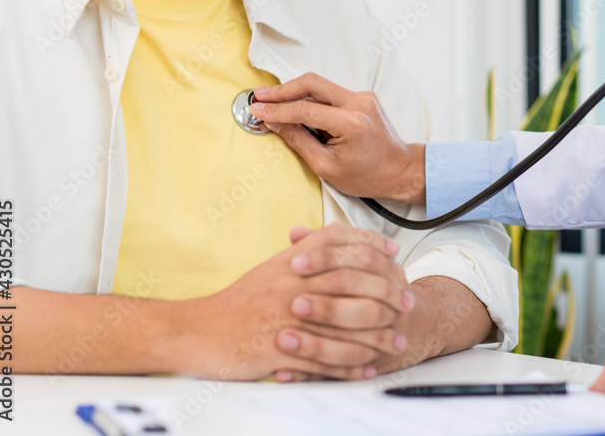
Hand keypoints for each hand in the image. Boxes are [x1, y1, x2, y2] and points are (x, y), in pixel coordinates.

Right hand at [184, 223, 412, 380]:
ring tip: (397, 342)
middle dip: (386, 294)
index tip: (394, 255)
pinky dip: (349, 366)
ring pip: (343, 324)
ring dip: (376, 336)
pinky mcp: (277, 349)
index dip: (371, 247)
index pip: (339, 244)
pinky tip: (368, 369)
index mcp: (290, 263)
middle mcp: (290, 284)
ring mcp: (284, 317)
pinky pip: (323, 360)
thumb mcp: (272, 268)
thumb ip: (305, 252)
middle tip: (408, 304)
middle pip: (351, 282)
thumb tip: (336, 237)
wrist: (196, 331)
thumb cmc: (240, 302)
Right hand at [249, 73, 426, 202]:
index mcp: (351, 123)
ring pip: (321, 86)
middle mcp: (360, 103)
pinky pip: (331, 93)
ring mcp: (364, 97)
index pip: (305, 108)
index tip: (257, 109)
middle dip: (282, 89)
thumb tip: (274, 122)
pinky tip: (297, 109)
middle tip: (259, 97)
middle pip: (312, 83)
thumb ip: (299, 140)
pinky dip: (312, 99)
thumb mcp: (326, 166)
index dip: (277, 109)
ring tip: (271, 102)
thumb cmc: (367, 176)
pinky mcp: (363, 97)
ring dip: (295, 93)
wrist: (400, 171)